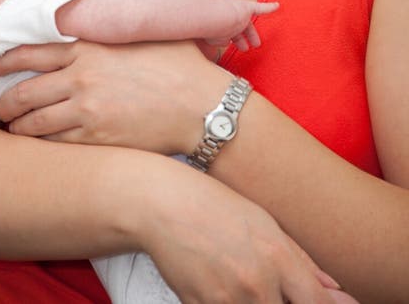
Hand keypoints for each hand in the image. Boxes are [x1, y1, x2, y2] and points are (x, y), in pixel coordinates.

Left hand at [0, 39, 214, 152]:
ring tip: (12, 130)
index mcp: (89, 46)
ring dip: (16, 127)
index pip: (30, 52)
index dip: (3, 61)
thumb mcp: (144, 31)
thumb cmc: (179, 64)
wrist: (202, 105)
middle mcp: (81, 77)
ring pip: (32, 122)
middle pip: (23, 91)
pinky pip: (54, 144)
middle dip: (3, 102)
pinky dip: (39, 145)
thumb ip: (114, 24)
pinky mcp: (96, 139)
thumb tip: (97, 14)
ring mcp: (86, 110)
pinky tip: (36, 147)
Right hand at [133, 157, 354, 303]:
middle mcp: (257, 283)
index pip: (316, 303)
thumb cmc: (215, 205)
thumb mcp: (264, 222)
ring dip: (255, 303)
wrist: (163, 204)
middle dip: (283, 303)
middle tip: (273, 290)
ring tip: (242, 280)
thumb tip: (335, 291)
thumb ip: (302, 260)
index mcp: (278, 257)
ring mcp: (228, 299)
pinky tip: (222, 285)